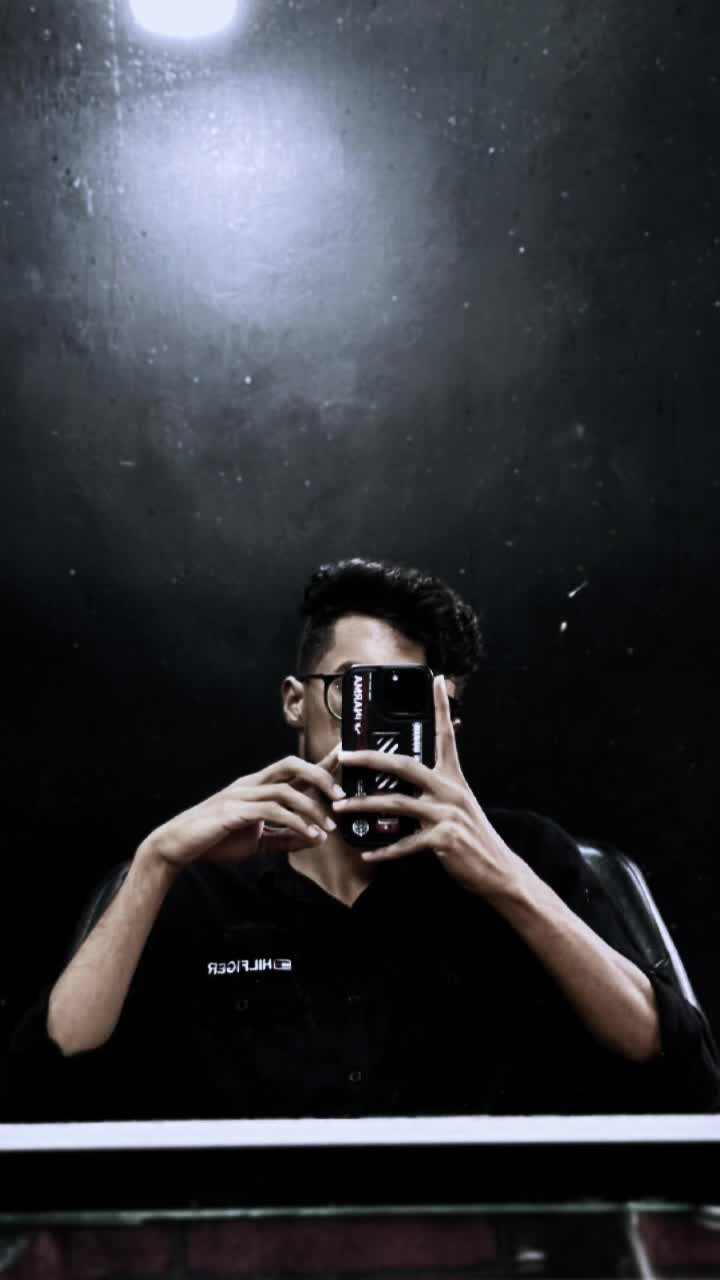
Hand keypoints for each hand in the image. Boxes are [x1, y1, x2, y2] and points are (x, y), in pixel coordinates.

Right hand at [138, 746, 343, 870]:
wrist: (177, 845)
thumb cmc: (214, 839)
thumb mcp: (257, 841)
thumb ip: (285, 837)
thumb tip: (315, 839)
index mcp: (257, 786)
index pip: (293, 768)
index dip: (318, 761)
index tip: (342, 755)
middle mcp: (251, 784)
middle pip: (291, 765)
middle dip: (319, 775)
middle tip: (340, 796)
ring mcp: (242, 795)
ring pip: (286, 789)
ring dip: (311, 808)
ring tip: (327, 828)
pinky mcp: (234, 810)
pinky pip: (272, 811)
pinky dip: (296, 824)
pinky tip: (309, 836)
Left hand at [332, 677, 517, 897]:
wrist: (497, 868)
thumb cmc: (472, 835)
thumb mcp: (460, 802)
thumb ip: (437, 787)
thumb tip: (409, 779)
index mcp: (453, 777)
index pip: (446, 735)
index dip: (441, 707)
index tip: (437, 681)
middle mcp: (450, 790)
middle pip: (405, 765)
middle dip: (371, 759)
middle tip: (344, 756)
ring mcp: (446, 814)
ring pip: (396, 803)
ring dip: (364, 805)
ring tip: (341, 808)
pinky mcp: (443, 839)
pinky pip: (405, 843)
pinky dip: (383, 851)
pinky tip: (367, 855)